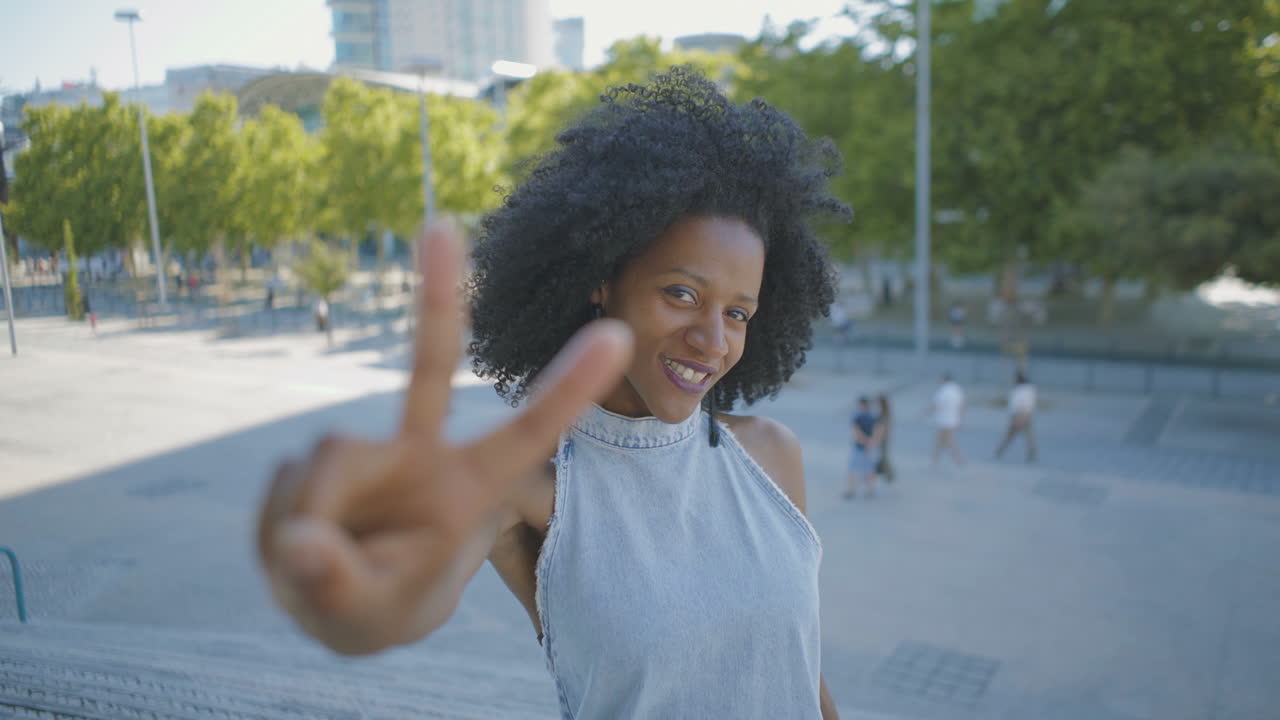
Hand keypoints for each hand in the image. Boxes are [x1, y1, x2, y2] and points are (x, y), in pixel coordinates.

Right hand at [257, 222, 631, 653]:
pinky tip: (298, 548)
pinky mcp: (322, 456)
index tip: (615, 334)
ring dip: (302, 528)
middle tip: (441, 227)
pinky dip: (280, 528)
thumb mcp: (366, 617)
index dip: (567, 389)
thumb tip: (296, 540)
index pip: (527, 435)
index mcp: (469, 490)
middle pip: (429, 369)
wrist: (339, 603)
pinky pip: (286, 485)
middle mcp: (422, 455)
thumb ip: (336, 583)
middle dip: (438, 298)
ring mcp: (369, 451)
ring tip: (320, 569)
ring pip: (320, 466)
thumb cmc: (380, 605)